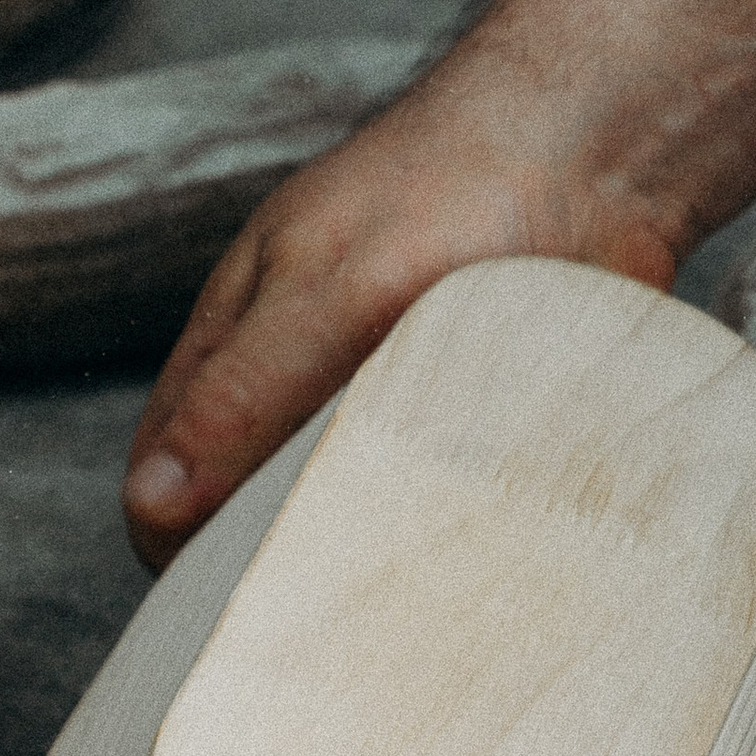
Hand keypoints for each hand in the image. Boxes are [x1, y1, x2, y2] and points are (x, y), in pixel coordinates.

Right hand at [119, 73, 676, 568]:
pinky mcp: (469, 438)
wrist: (602, 153)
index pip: (167, 491)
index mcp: (235, 354)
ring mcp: (389, 417)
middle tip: (343, 600)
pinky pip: (437, 515)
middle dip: (288, 564)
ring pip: (350, 524)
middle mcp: (302, 392)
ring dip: (375, 553)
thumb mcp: (328, 291)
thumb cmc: (452, 192)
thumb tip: (152, 506)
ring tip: (418, 574)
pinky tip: (486, 541)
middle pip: (255, 519)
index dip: (187, 556)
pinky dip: (452, 533)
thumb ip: (241, 396)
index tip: (249, 601)